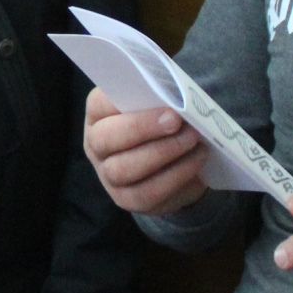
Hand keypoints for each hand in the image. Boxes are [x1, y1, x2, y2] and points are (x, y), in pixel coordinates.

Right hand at [82, 87, 209, 214]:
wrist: (175, 165)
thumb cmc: (164, 125)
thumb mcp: (159, 105)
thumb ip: (159, 98)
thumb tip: (173, 96)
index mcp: (98, 115)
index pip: (98, 104)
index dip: (121, 98)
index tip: (152, 94)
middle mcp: (96, 146)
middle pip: (105, 138)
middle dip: (142, 127)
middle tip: (176, 120)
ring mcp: (108, 176)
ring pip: (123, 168)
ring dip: (162, 152)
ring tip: (192, 139)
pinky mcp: (127, 199)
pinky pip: (147, 192)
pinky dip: (176, 175)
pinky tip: (196, 159)